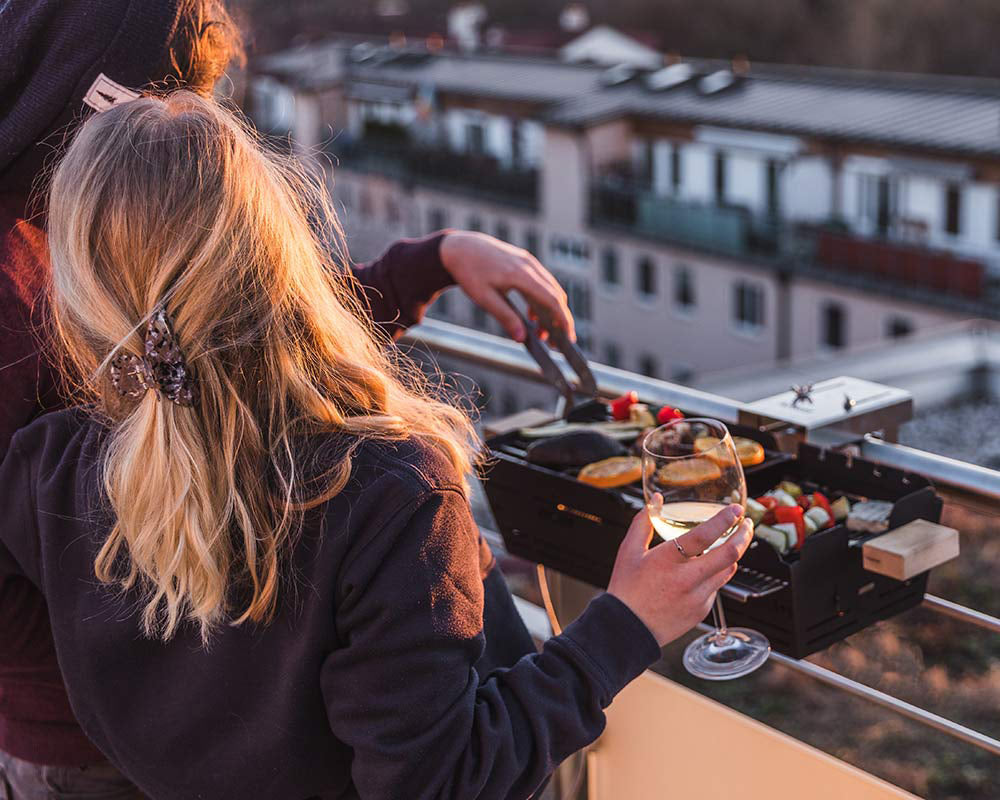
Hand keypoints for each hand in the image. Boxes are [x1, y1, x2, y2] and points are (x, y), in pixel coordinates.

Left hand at [439, 231, 574, 342]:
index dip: (563, 320)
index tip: (567, 338)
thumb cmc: (469, 272)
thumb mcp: (484, 298)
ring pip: (550, 288)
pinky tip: (533, 315)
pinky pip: (542, 282)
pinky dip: (543, 299)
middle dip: (559, 320)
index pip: (551, 299)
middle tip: (555, 342)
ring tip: (542, 333)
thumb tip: (522, 338)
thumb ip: (504, 317)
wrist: (459, 247)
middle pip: (556, 295)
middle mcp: (529, 265)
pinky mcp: (525, 261)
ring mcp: (528, 261)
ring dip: (551, 311)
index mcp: (520, 274)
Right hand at [607, 505, 752, 647]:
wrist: (628, 630)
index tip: (735, 510)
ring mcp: (698, 597)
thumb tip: (656, 500)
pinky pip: (716, 587)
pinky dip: (715, 575)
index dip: (724, 520)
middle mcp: (687, 579)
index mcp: (668, 560)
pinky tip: (705, 570)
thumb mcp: (629, 551)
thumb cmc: (626, 590)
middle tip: (747, 525)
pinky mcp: (702, 610)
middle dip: (744, 535)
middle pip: (729, 554)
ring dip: (733, 554)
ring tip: (733, 542)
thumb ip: (643, 522)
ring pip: (727, 570)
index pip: (704, 535)